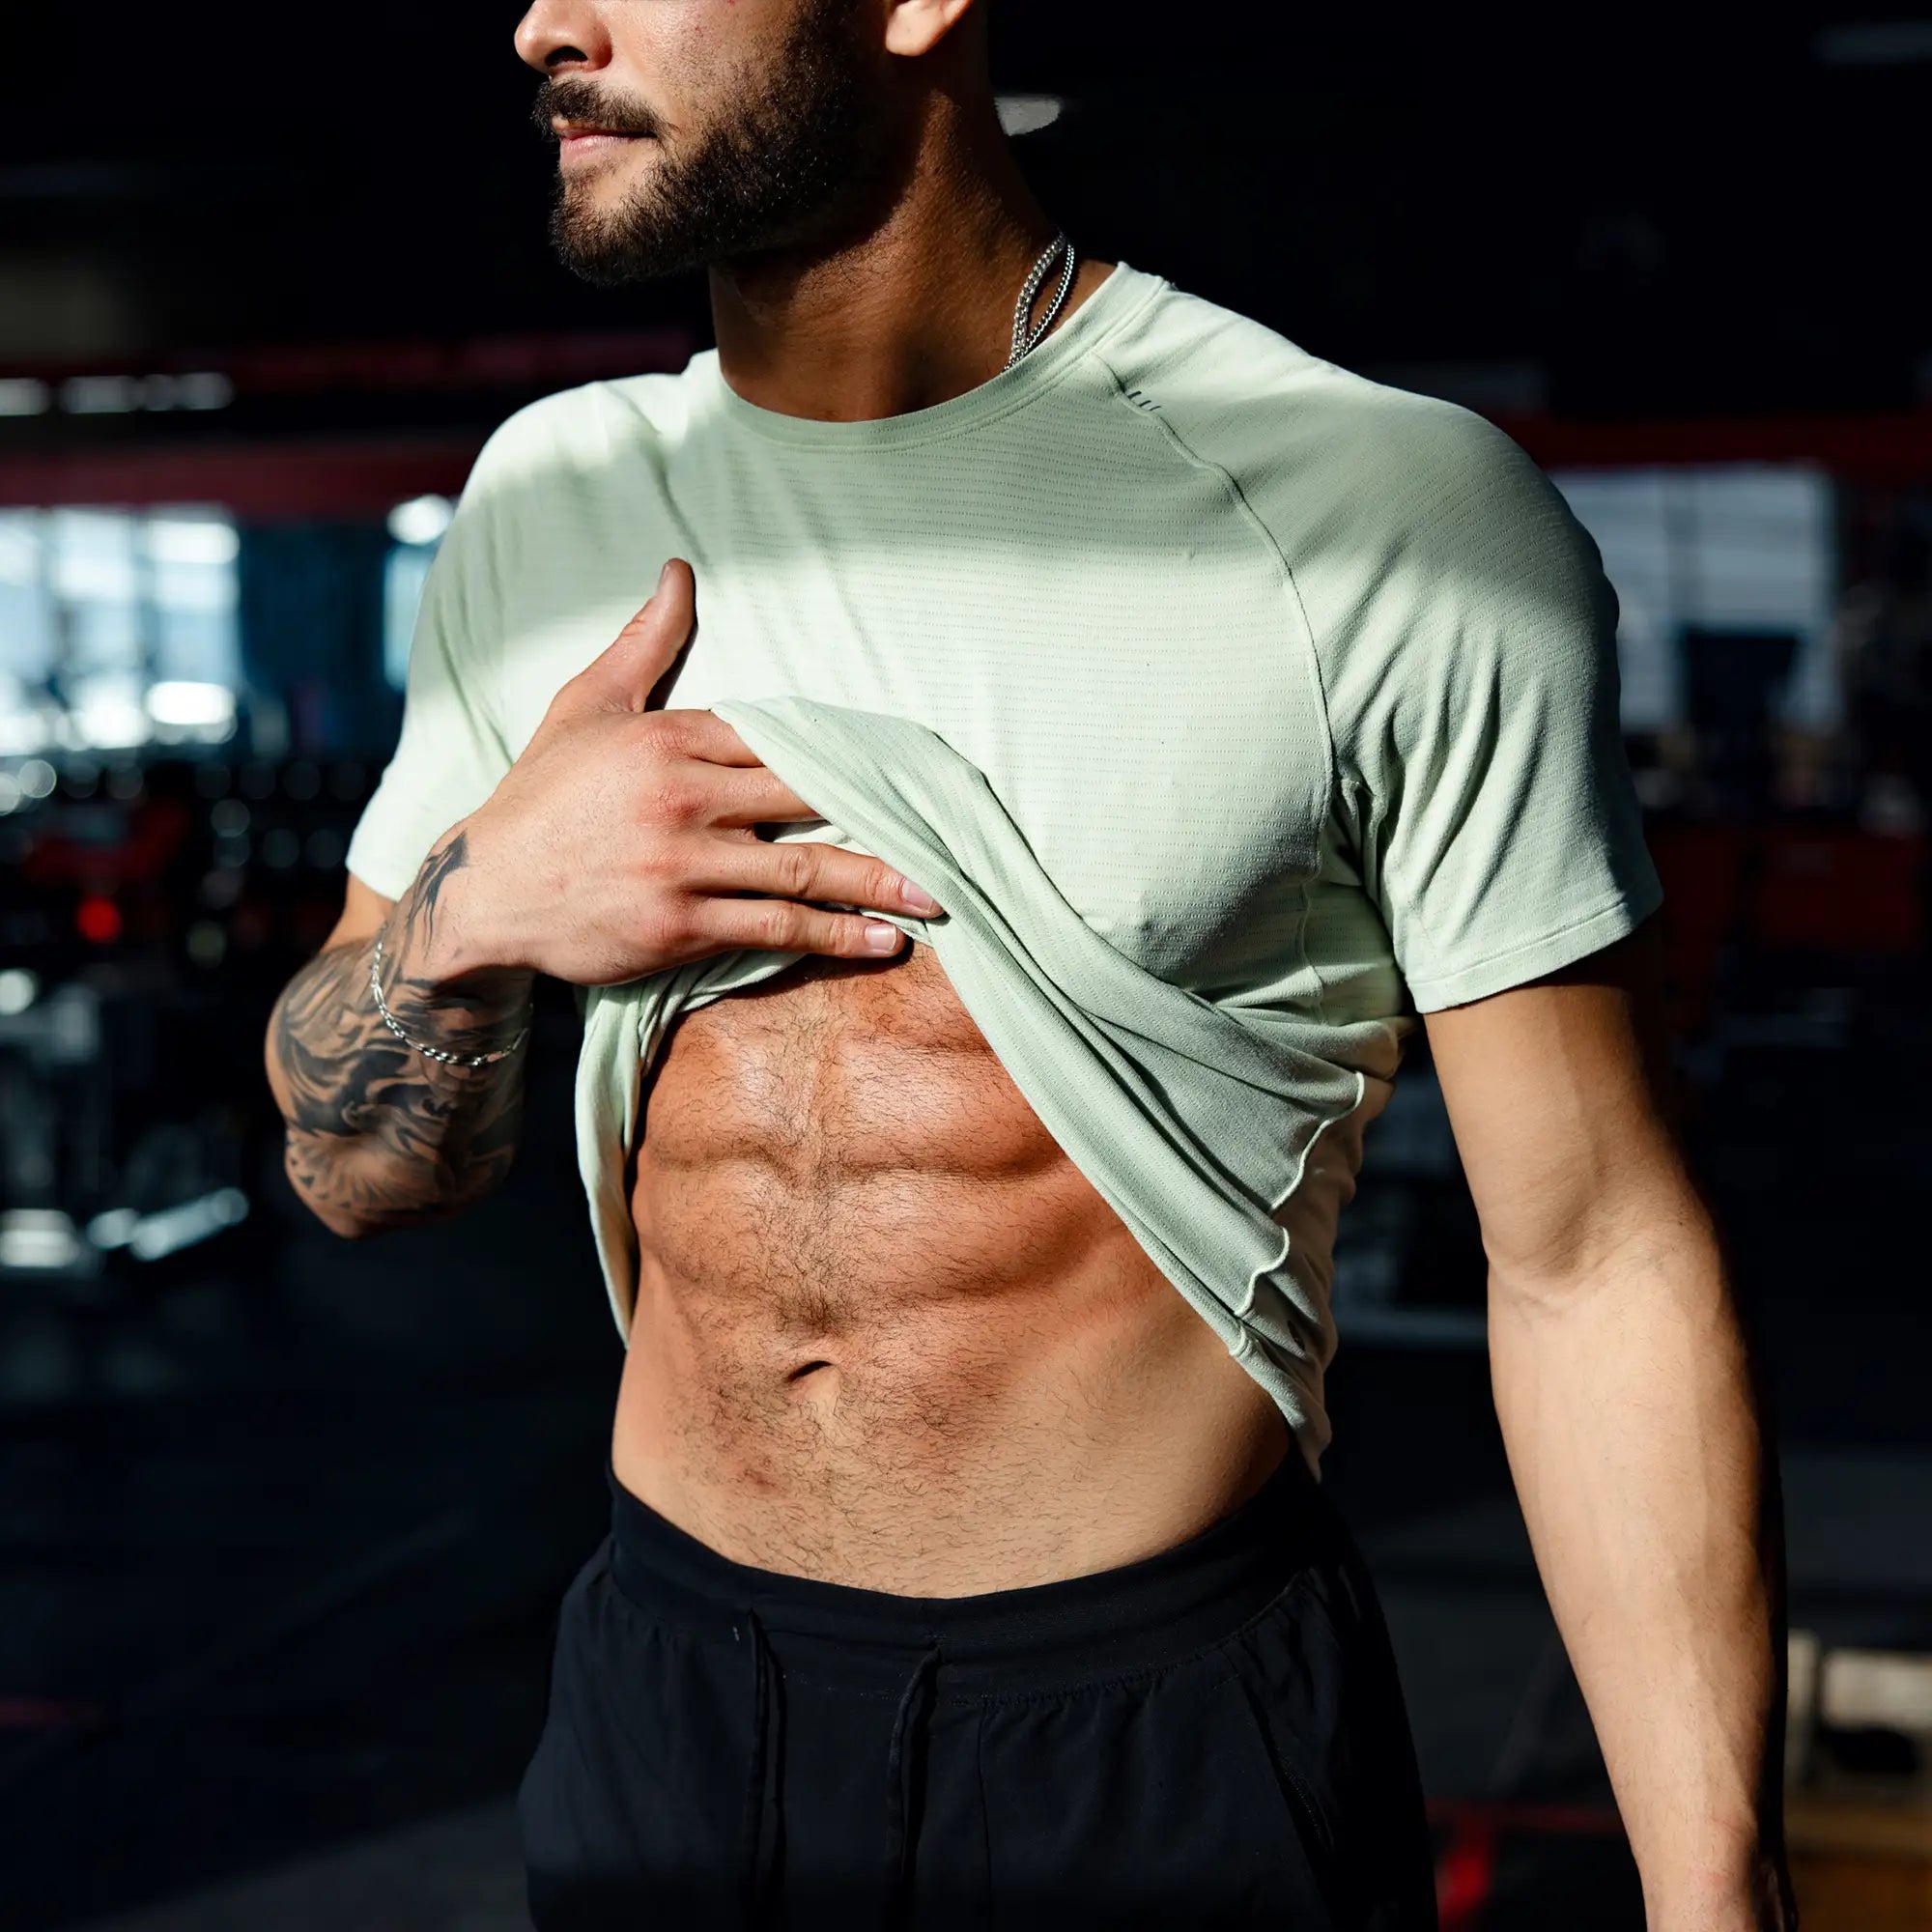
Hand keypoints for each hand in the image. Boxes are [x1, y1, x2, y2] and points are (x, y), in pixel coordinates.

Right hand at [448, 557, 941, 983]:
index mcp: (669, 736)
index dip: (845, 753)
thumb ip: (644, 642)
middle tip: (950, 832)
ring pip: (801, 870)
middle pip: (807, 798)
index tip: (903, 765)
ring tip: (933, 896)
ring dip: (876, 885)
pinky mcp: (679, 925)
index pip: (779, 737)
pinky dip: (833, 936)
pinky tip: (881, 943)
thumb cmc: (542, 795)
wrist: (482, 891)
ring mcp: (683, 865)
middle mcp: (683, 797)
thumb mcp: (587, 705)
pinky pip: (773, 927)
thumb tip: (679, 569)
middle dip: (880, 814)